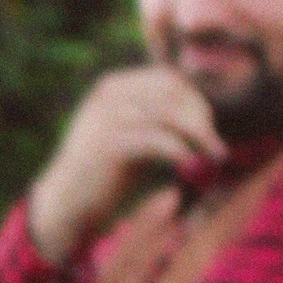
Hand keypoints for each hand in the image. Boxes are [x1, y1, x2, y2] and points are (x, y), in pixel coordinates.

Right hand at [26, 67, 224, 266]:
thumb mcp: (130, 135)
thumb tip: (202, 116)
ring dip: (198, 136)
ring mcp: (108, 118)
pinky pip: (160, 141)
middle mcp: (109, 95)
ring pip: (170, 115)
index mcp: (113, 87)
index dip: (195, 101)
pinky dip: (183, 153)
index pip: (168, 79)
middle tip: (215, 147)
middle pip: (173, 92)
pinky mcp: (111, 144)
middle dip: (200, 118)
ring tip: (213, 157)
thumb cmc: (104, 173)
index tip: (209, 128)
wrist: (67, 203)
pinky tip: (191, 166)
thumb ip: (156, 119)